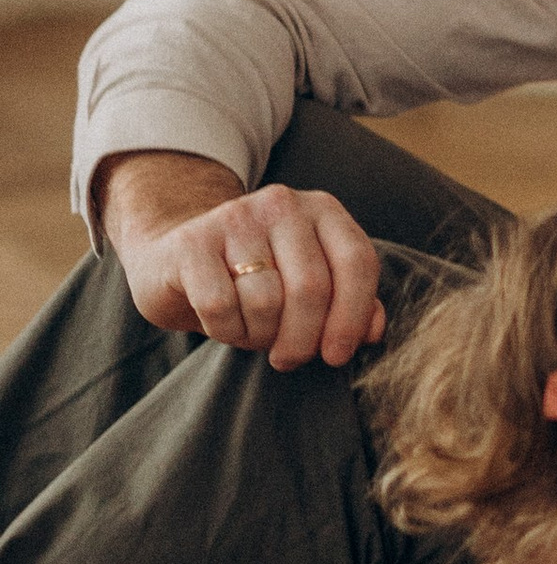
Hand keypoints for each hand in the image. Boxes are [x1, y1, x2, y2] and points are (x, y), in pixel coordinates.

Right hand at [103, 155, 384, 371]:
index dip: (352, 317)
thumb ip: (350, 304)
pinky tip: (224, 324)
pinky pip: (220, 306)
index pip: (357, 263)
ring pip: (266, 301)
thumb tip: (374, 332)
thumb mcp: (307, 286)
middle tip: (289, 359)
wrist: (175, 259)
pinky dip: (226, 331)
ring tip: (253, 333)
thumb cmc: (255, 280)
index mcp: (323, 210)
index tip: (336, 356)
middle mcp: (282, 204)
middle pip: (312, 287)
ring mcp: (234, 217)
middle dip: (303, 339)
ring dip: (260, 336)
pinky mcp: (192, 243)